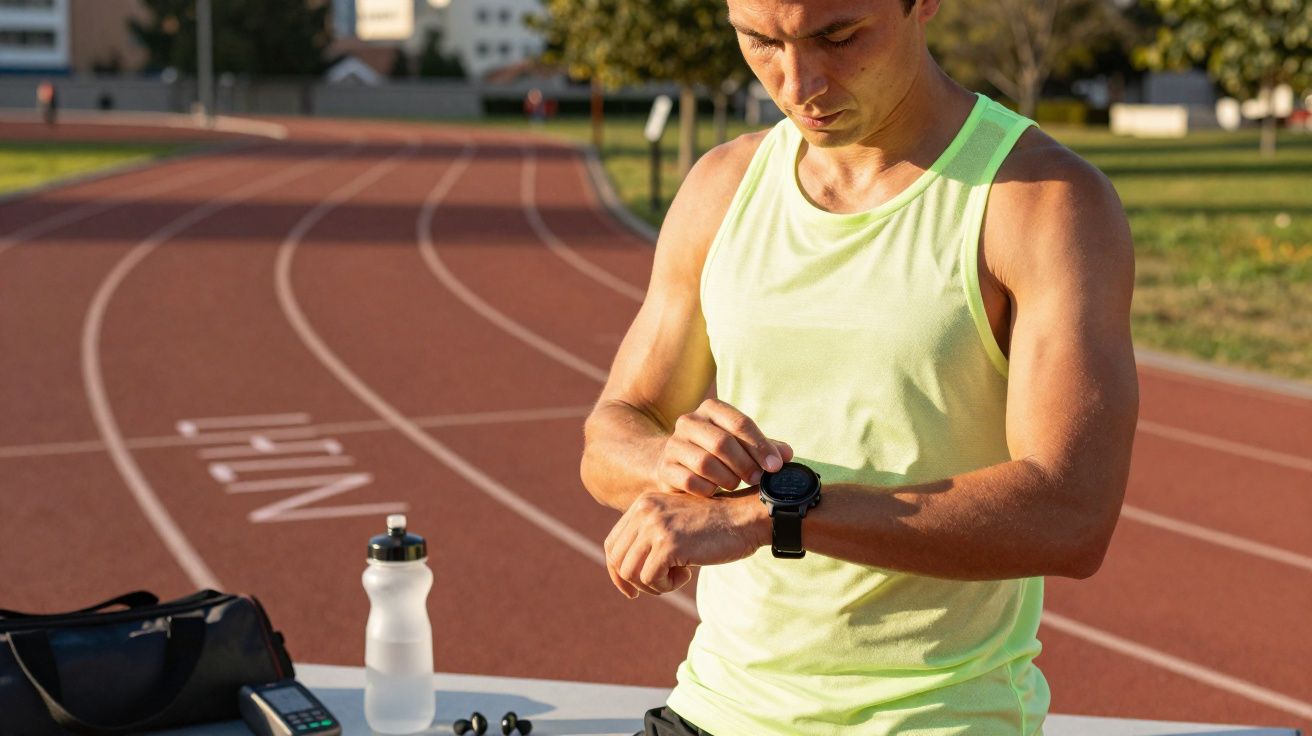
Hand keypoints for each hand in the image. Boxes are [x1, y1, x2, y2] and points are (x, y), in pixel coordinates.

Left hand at [603, 489, 766, 597]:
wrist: (746, 518)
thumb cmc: (715, 526)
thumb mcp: (676, 524)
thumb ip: (650, 539)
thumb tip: (624, 576)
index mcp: (643, 504)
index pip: (612, 543)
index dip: (617, 571)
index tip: (632, 589)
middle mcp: (644, 511)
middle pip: (617, 560)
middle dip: (636, 582)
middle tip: (663, 584)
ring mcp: (655, 526)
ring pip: (630, 572)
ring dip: (653, 584)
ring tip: (677, 577)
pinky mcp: (668, 544)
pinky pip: (650, 579)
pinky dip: (666, 586)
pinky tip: (687, 575)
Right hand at [654, 398, 793, 496]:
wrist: (675, 462)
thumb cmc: (718, 452)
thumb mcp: (742, 444)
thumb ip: (765, 447)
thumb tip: (787, 454)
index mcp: (711, 409)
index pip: (739, 423)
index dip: (760, 446)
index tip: (775, 466)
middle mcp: (689, 422)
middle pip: (722, 443)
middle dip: (745, 464)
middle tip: (757, 479)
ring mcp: (673, 444)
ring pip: (705, 463)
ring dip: (727, 478)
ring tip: (735, 484)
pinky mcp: (664, 468)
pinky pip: (690, 482)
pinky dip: (708, 489)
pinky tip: (714, 492)